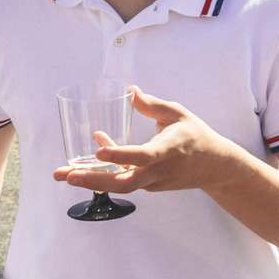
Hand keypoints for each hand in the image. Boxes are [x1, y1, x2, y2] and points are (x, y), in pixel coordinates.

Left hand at [54, 87, 244, 193]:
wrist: (215, 167)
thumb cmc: (196, 135)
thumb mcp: (178, 114)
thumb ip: (153, 104)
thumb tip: (130, 91)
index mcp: (170, 149)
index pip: (144, 156)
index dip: (121, 155)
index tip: (99, 152)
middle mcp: (160, 170)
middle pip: (125, 182)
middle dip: (94, 180)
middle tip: (67, 175)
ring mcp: (154, 182)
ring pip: (120, 185)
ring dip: (90, 182)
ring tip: (62, 175)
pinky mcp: (149, 187)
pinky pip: (123, 180)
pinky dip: (103, 174)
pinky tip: (82, 166)